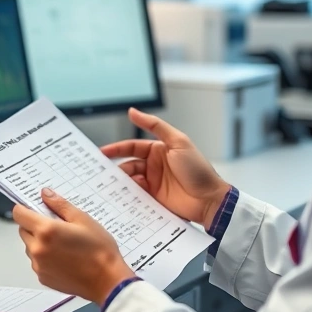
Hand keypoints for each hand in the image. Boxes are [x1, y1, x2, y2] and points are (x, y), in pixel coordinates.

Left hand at [14, 188, 133, 305]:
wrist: (108, 280)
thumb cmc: (99, 251)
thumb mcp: (82, 219)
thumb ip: (60, 205)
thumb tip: (45, 194)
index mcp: (45, 231)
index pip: (18, 214)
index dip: (25, 209)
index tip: (34, 209)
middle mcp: (37, 249)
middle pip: (23, 230)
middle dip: (34, 226)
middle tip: (56, 227)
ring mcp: (38, 265)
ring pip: (30, 247)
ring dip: (39, 242)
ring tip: (63, 244)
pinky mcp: (42, 277)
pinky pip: (37, 262)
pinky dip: (45, 258)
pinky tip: (64, 258)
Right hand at [102, 108, 230, 227]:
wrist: (209, 200)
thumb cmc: (197, 169)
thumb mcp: (178, 142)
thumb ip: (155, 125)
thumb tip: (133, 111)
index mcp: (158, 150)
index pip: (132, 147)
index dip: (117, 149)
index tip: (102, 152)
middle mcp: (154, 166)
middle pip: (128, 164)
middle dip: (115, 167)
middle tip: (102, 171)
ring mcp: (153, 182)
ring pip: (130, 180)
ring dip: (122, 181)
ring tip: (113, 184)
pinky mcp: (153, 199)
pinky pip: (136, 195)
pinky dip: (129, 194)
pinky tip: (125, 195)